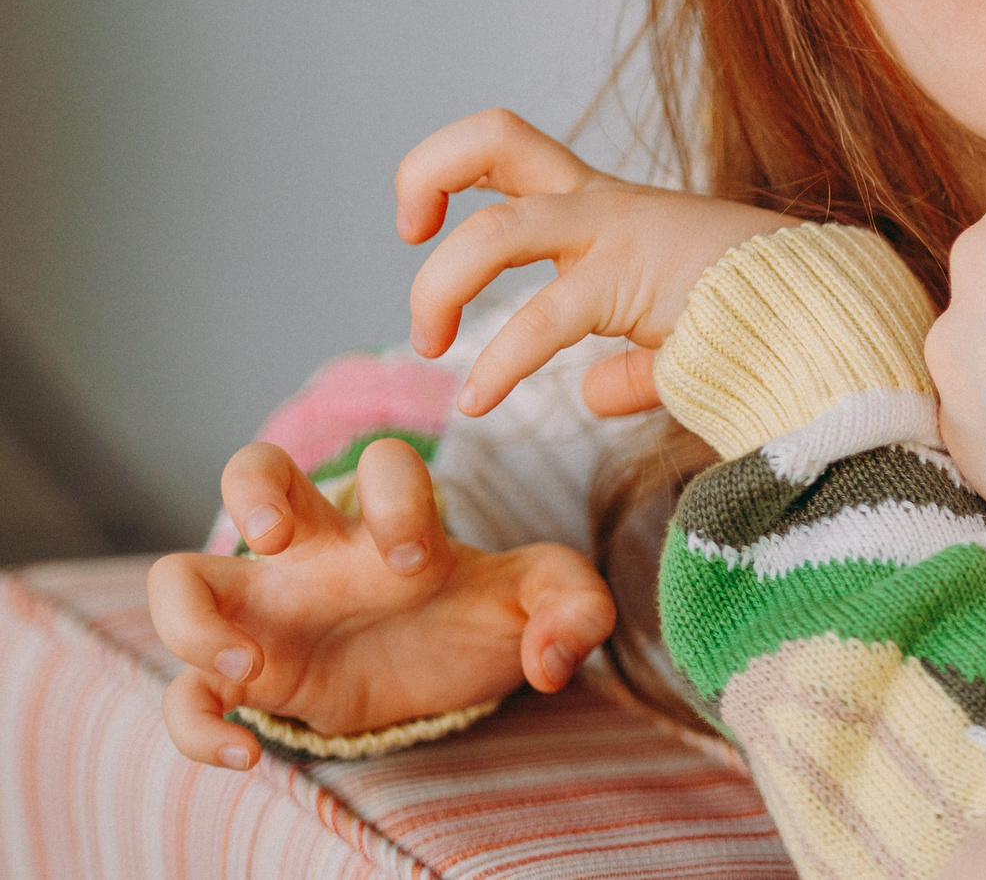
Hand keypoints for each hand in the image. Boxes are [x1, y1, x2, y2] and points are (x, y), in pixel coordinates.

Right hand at [150, 438, 612, 767]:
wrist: (445, 671)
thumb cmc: (478, 614)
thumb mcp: (542, 600)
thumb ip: (574, 605)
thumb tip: (553, 658)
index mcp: (391, 520)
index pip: (379, 462)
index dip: (394, 497)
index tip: (419, 563)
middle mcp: (318, 551)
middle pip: (252, 469)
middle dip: (251, 487)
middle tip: (279, 538)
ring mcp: (271, 610)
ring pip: (180, 575)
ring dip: (193, 617)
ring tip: (248, 665)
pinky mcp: (250, 677)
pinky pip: (184, 693)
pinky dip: (195, 725)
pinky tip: (247, 755)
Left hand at [398, 108, 796, 418]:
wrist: (832, 312)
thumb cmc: (771, 317)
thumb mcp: (682, 336)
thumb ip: (633, 363)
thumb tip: (594, 393)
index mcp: (608, 207)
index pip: (512, 154)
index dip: (448, 173)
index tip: (419, 230)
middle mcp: (605, 205)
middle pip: (496, 137)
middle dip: (427, 173)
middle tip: (407, 236)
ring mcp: (620, 234)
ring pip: (499, 228)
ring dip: (439, 284)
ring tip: (426, 345)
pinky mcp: (634, 278)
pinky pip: (545, 318)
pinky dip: (499, 362)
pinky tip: (479, 399)